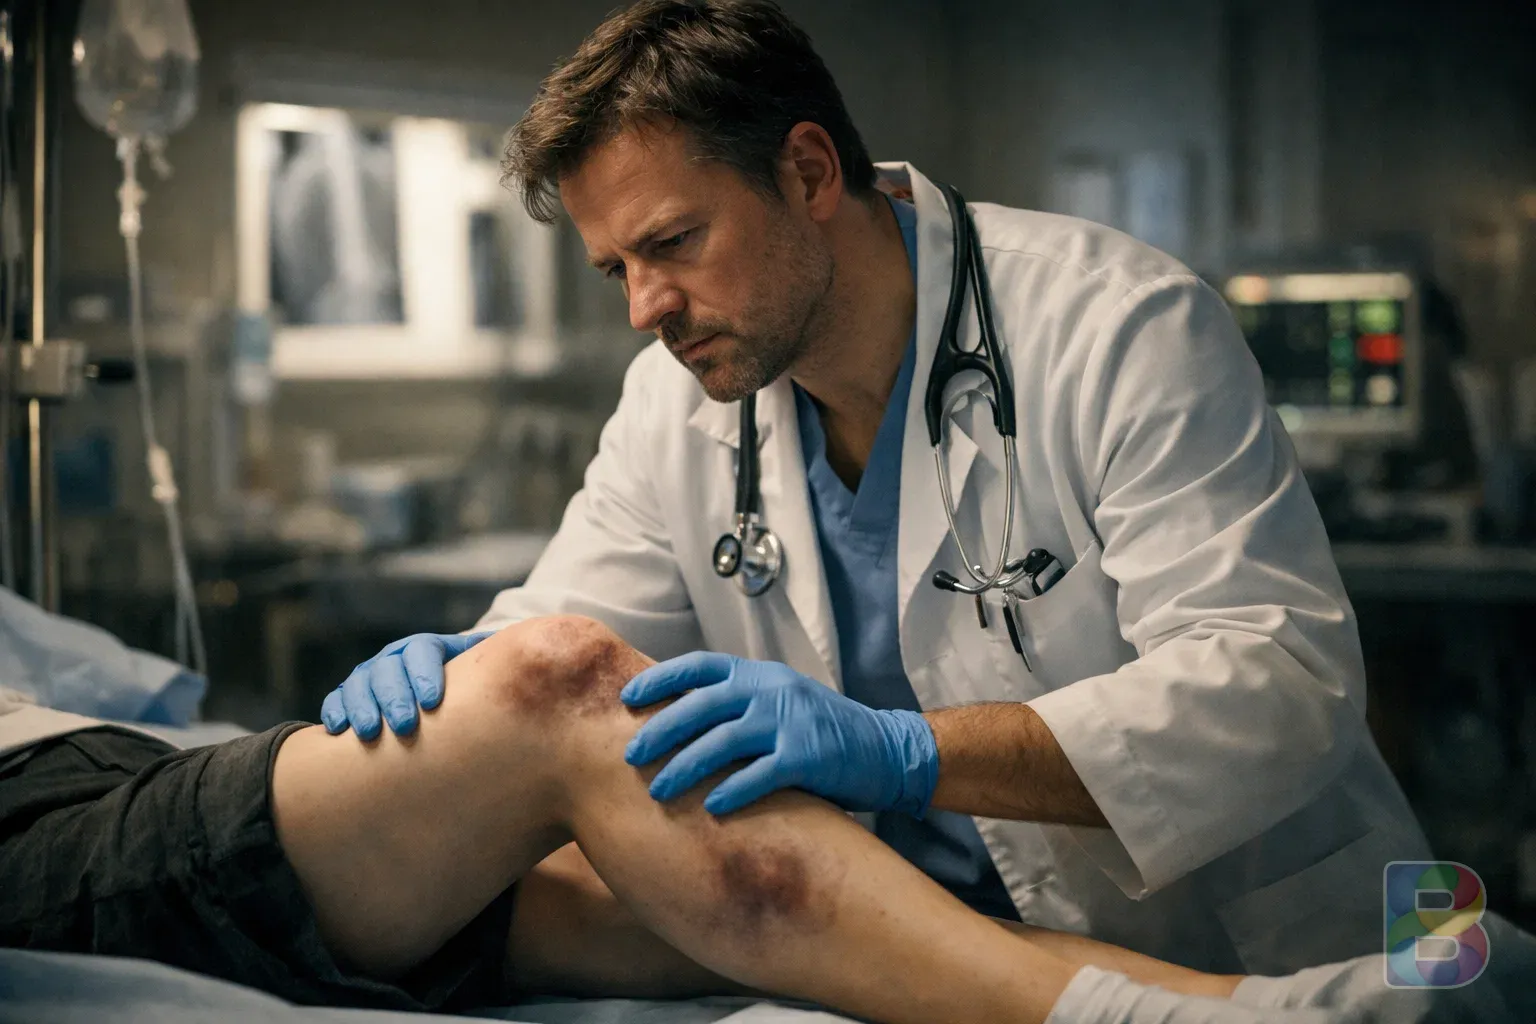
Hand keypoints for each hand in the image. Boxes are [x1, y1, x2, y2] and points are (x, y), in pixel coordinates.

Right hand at [320, 631, 494, 739]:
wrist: (427, 695)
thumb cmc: (460, 691)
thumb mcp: (476, 673)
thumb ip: (496, 665)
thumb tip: (540, 654)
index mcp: (425, 649)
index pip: (422, 650)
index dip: (425, 673)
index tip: (433, 701)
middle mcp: (393, 660)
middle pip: (389, 670)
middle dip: (395, 696)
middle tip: (406, 724)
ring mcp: (367, 678)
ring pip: (359, 684)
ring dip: (363, 706)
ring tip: (371, 733)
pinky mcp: (347, 697)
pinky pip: (335, 700)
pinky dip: (335, 712)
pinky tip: (339, 729)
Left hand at [620, 652, 937, 815]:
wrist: (886, 748)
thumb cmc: (820, 731)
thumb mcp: (777, 703)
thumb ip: (736, 706)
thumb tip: (673, 723)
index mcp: (759, 675)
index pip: (698, 666)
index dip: (659, 679)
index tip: (627, 699)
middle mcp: (771, 690)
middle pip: (702, 705)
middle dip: (661, 730)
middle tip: (631, 755)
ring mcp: (791, 721)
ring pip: (723, 739)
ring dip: (685, 766)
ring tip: (658, 789)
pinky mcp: (810, 755)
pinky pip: (761, 773)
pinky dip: (734, 789)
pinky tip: (711, 807)